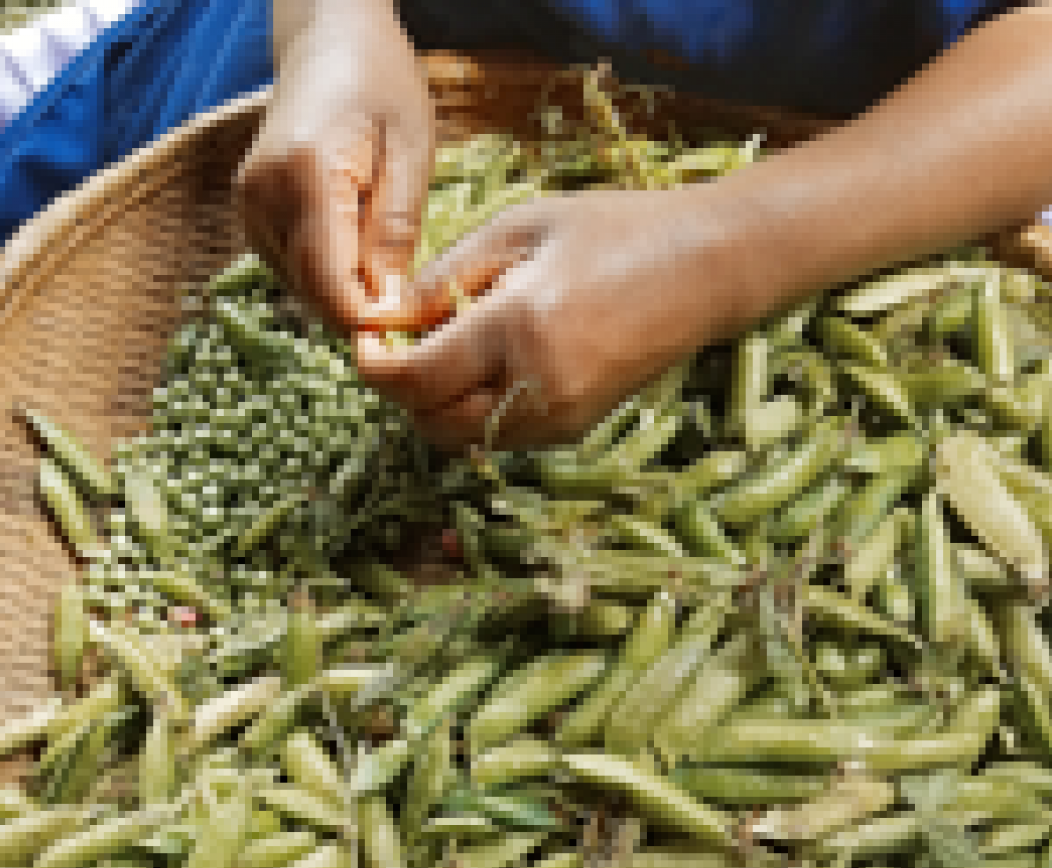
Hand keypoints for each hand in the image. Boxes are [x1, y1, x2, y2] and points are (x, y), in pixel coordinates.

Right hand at [234, 0, 432, 327]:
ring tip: (390, 264)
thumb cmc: (380, 83)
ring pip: (303, 288)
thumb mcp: (411, 150)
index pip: (331, 284)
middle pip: (314, 294)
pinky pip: (294, 269)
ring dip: (347, 293)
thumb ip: (395, 231)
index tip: (414, 327)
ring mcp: (249, 209)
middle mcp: (263, 198)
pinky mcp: (250, 217)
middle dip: (363, 311)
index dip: (372, 320)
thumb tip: (387, 306)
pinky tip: (360, 249)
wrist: (327, 42)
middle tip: (414, 304)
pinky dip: (330, 274)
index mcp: (305, 175)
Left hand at [356, 185, 759, 448]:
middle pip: (430, 422)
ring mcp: (559, 418)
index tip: (363, 342)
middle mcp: (537, 387)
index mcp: (518, 328)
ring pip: (462, 437)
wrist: (706, 269)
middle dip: (401, 391)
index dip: (373, 367)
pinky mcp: (574, 430)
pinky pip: (499, 435)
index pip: (415, 379)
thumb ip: (443, 277)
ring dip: (435, 405)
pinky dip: (474, 409)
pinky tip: (487, 363)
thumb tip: (382, 317)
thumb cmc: (613, 231)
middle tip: (397, 347)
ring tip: (444, 349)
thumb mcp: (518, 228)